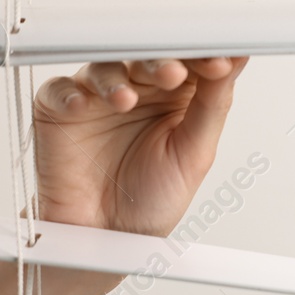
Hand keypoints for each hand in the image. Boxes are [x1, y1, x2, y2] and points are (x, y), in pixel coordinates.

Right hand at [33, 57, 247, 236]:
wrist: (111, 236)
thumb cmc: (154, 197)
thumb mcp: (195, 152)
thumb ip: (213, 104)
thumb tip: (235, 61)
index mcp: (174, 94)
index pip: (188, 61)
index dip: (201, 57)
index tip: (218, 61)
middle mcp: (137, 88)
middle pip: (145, 58)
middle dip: (160, 63)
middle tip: (174, 73)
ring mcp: (96, 96)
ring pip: (103, 68)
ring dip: (116, 79)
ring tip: (129, 99)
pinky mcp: (59, 109)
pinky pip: (59, 90)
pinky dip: (70, 94)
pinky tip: (83, 105)